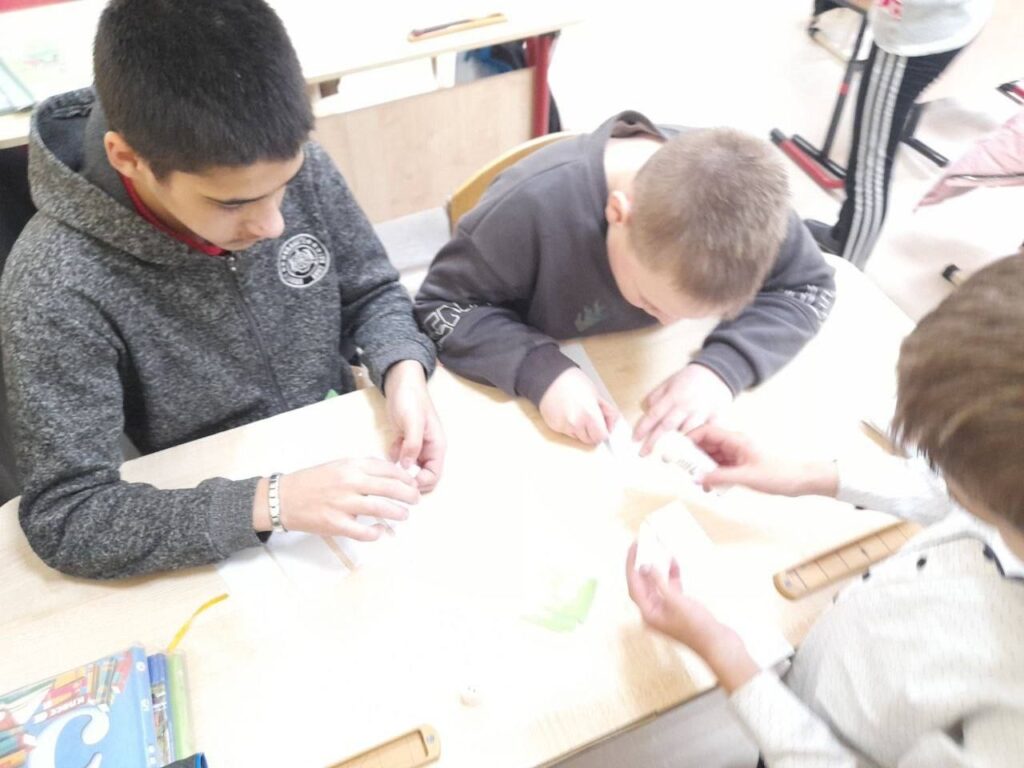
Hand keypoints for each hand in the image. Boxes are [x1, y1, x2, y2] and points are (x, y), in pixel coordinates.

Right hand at [254, 458, 420, 538]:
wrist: (284, 497)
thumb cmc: (313, 481)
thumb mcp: (338, 466)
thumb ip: (362, 469)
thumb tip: (390, 476)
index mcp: (351, 466)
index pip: (387, 469)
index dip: (404, 478)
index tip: (412, 483)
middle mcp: (349, 482)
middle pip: (390, 488)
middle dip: (408, 495)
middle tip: (415, 499)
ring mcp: (343, 504)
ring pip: (381, 509)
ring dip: (398, 513)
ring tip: (404, 515)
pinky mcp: (336, 524)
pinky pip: (363, 532)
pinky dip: (376, 533)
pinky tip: (380, 531)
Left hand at [384, 360, 445, 491]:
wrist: (400, 382)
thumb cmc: (411, 400)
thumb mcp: (413, 421)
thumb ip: (413, 445)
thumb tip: (408, 467)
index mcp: (436, 446)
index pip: (434, 476)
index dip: (421, 483)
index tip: (404, 482)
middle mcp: (428, 449)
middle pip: (424, 476)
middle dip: (411, 480)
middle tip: (394, 478)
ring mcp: (416, 446)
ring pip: (412, 469)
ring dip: (401, 471)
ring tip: (388, 467)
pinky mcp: (404, 442)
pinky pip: (400, 458)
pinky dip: (394, 459)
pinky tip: (388, 452)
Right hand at [539, 367, 618, 444]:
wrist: (550, 378)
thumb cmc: (574, 381)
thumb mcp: (596, 394)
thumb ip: (607, 411)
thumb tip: (611, 424)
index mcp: (590, 414)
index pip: (601, 436)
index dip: (604, 432)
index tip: (604, 427)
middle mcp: (576, 424)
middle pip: (590, 441)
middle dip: (593, 433)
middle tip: (592, 420)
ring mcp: (564, 427)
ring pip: (578, 438)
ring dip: (581, 431)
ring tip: (578, 414)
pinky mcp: (554, 427)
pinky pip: (567, 433)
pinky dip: (570, 427)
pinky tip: (568, 414)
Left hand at [625, 542, 758, 692]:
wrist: (721, 646)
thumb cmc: (699, 628)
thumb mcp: (677, 602)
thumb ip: (660, 583)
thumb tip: (646, 567)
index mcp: (649, 614)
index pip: (634, 586)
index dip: (632, 565)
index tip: (633, 547)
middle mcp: (655, 612)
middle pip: (643, 584)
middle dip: (643, 564)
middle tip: (644, 544)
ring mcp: (667, 611)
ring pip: (657, 584)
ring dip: (658, 567)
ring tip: (659, 549)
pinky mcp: (680, 609)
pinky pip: (671, 588)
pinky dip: (671, 576)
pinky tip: (675, 563)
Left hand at [633, 364, 732, 456]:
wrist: (718, 372)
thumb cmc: (691, 378)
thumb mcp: (669, 382)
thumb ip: (656, 397)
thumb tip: (645, 412)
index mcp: (673, 395)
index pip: (654, 413)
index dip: (643, 427)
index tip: (634, 439)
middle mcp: (686, 405)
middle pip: (668, 426)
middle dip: (654, 441)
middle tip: (644, 453)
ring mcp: (701, 412)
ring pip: (687, 431)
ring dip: (676, 446)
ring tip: (665, 457)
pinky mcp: (715, 417)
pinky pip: (707, 433)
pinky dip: (700, 444)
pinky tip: (690, 454)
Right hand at [688, 423, 838, 496]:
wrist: (799, 481)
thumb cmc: (778, 475)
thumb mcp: (747, 477)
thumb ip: (720, 477)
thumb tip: (697, 478)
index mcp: (736, 440)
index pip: (707, 432)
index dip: (690, 438)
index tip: (678, 450)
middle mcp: (734, 445)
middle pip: (706, 445)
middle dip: (693, 457)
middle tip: (682, 469)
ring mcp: (736, 455)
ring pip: (711, 458)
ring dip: (702, 469)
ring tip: (697, 482)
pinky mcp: (739, 466)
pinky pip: (719, 468)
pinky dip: (712, 476)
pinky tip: (711, 487)